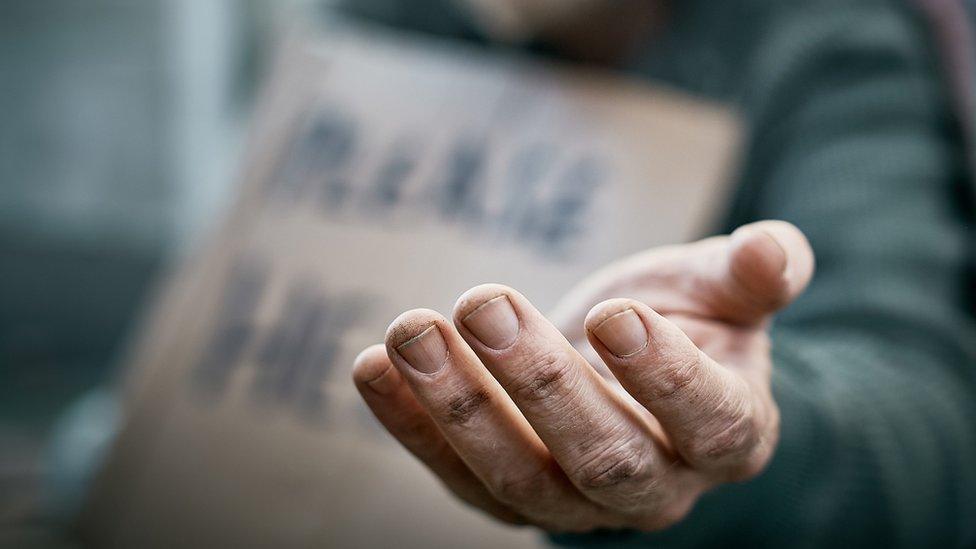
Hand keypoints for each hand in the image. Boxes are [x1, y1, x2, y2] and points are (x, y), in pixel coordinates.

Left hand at [352, 220, 813, 531]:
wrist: (625, 363)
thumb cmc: (683, 319)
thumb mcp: (719, 288)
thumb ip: (752, 272)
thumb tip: (775, 251)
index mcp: (730, 433)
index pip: (710, 421)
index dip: (666, 377)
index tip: (614, 314)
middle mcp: (658, 487)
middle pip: (605, 458)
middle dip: (539, 383)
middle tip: (482, 301)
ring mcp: (577, 506)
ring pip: (520, 480)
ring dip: (459, 407)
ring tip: (408, 330)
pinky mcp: (509, 497)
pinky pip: (457, 477)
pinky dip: (412, 425)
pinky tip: (370, 366)